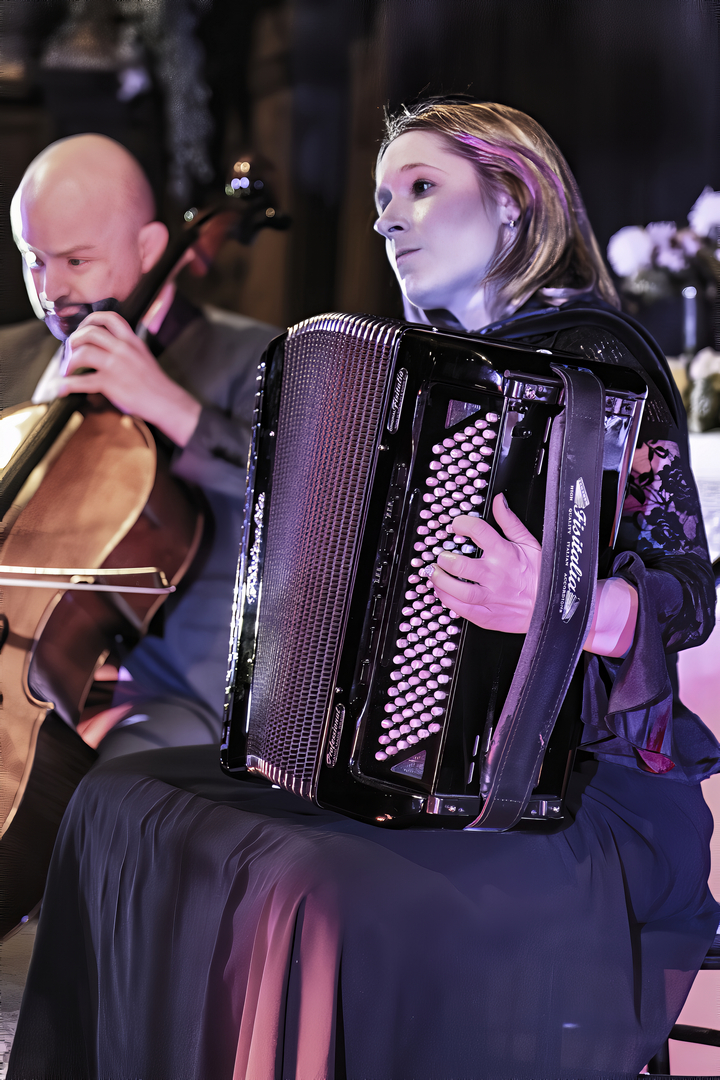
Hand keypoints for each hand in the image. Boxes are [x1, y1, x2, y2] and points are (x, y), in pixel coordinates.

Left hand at [60, 309, 201, 446]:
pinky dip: (67, 385)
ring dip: (68, 362)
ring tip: (66, 370)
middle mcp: (123, 349)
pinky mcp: (110, 384)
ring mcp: (116, 365)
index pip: (108, 318)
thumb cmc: (154, 383)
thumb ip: (126, 348)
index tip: (82, 329)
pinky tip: (63, 389)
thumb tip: (106, 347)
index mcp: (131, 340)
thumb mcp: (143, 356)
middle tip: (69, 351)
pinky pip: (81, 382)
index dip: (90, 320)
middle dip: (73, 340)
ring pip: (83, 353)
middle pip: (90, 332)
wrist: (166, 402)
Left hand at [428, 493, 541, 633]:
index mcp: (505, 553)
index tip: (456, 526)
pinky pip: (462, 609)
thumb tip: (499, 501)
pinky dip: (447, 600)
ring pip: (460, 590)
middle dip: (445, 559)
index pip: (479, 531)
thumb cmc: (540, 575)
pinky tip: (442, 592)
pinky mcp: (487, 616)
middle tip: (441, 556)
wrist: (550, 607)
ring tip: (434, 574)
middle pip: (463, 564)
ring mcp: (491, 597)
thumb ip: (510, 522)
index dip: (462, 524)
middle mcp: (495, 575)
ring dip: (441, 581)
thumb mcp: (529, 543)